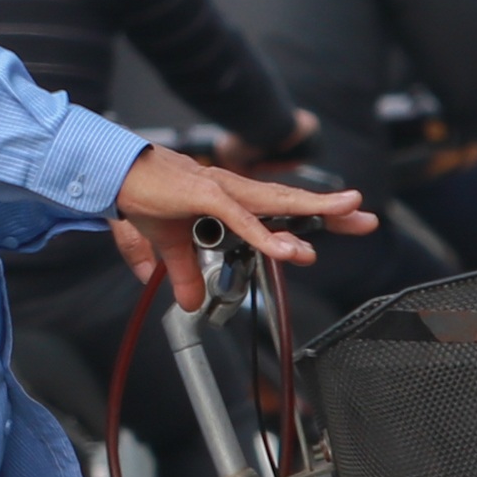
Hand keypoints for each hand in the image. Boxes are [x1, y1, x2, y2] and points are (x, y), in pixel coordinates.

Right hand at [110, 146, 370, 310]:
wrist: (110, 175)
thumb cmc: (139, 197)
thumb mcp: (168, 246)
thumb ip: (184, 273)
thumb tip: (188, 302)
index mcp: (229, 199)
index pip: (279, 207)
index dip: (313, 213)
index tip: (346, 220)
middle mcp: (233, 190)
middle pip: (289, 201)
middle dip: (330, 209)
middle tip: (367, 218)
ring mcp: (221, 191)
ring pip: (274, 204)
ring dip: (310, 211)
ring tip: (347, 214)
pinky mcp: (204, 196)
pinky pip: (240, 220)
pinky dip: (263, 235)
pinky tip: (286, 249)